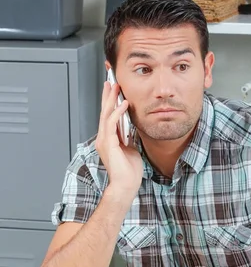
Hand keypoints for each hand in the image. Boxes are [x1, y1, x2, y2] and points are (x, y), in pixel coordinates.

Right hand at [95, 81, 142, 201]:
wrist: (126, 185)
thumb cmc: (129, 171)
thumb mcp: (130, 148)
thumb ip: (128, 137)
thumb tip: (132, 126)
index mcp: (108, 139)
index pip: (107, 116)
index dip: (109, 102)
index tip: (113, 89)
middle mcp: (103, 138)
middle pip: (104, 112)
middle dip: (107, 96)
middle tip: (110, 81)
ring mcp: (104, 141)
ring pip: (106, 115)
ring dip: (111, 100)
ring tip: (116, 87)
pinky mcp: (109, 144)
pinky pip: (112, 124)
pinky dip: (117, 113)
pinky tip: (124, 104)